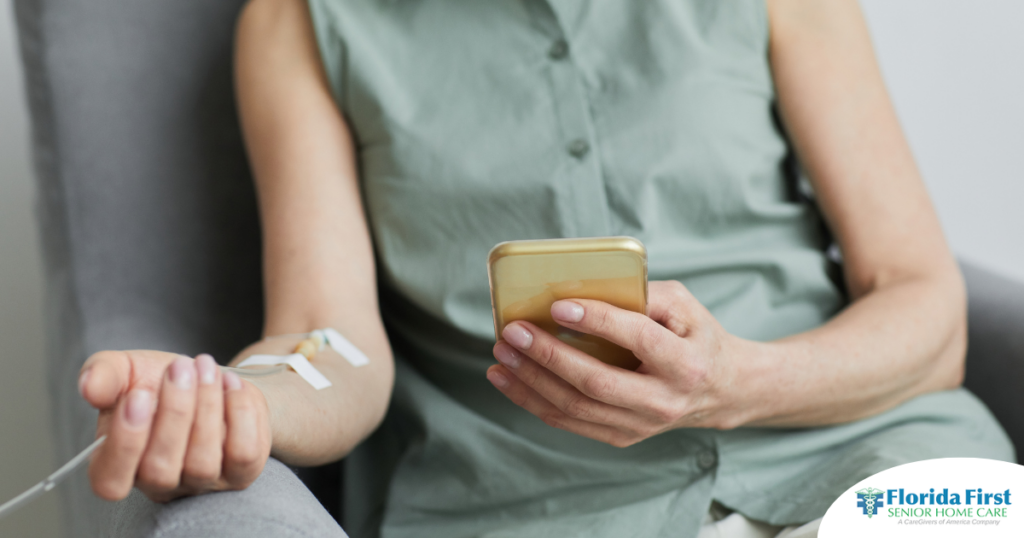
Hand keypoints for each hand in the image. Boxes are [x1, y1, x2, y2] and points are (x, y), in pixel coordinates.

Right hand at [79, 350, 271, 501]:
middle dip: (173, 412)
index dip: (125, 443)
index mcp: (117, 466)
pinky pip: (243, 453)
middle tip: (181, 366)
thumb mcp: (126, 370)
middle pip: (160, 469)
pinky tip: (231, 384)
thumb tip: (88, 386)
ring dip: (207, 405)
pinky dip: (239, 412)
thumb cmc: (158, 381)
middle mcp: (160, 484)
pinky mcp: (240, 472)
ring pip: (203, 461)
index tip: (139, 395)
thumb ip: (104, 375)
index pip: (110, 481)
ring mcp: (202, 482)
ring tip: (205, 367)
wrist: (210, 378)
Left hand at [487, 280, 757, 446]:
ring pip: (576, 407)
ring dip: (530, 381)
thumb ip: (643, 293)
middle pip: (596, 382)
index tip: (558, 305)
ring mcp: (641, 425)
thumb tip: (586, 286)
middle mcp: (664, 400)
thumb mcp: (684, 306)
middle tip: (513, 331)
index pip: (637, 339)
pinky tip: (508, 379)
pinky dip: (533, 401)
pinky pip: (569, 422)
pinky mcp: (622, 436)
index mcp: (685, 363)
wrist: (722, 391)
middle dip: (548, 356)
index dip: (596, 321)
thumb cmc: (696, 337)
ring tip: (502, 354)